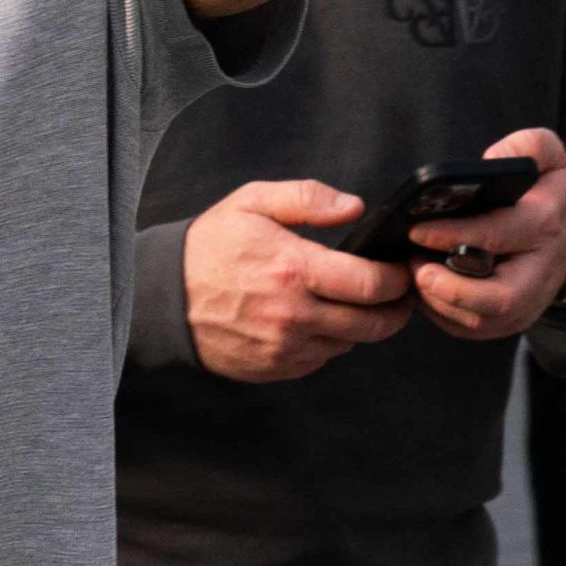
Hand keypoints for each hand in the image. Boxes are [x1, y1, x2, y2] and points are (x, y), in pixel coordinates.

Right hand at [181, 181, 415, 384]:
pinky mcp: (275, 368)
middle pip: (373, 324)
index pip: (371, 284)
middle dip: (395, 309)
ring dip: (361, 326)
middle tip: (398, 295)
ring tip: (354, 304)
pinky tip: (317, 320)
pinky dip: (328, 341)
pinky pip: (321, 359)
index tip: (401, 270)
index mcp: (293, 269)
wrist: (163, 297)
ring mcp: (285, 347)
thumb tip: (354, 207)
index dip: (397, 279)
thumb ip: (307, 198)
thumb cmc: (210, 246)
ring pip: (349, 343)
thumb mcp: (252, 202)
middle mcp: (294, 314)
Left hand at [406, 130, 565, 341]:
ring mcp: (527, 303)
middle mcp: (539, 272)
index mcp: (545, 225)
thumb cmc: (546, 194)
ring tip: (415, 273)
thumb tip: (491, 160)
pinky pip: (471, 328)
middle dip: (451, 289)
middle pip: (498, 299)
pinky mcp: (511, 321)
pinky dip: (442, 314)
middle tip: (415, 269)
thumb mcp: (549, 156)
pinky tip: (426, 289)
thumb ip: (528, 145)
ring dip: (439, 302)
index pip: (498, 235)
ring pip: (480, 320)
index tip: (417, 230)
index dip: (454, 235)